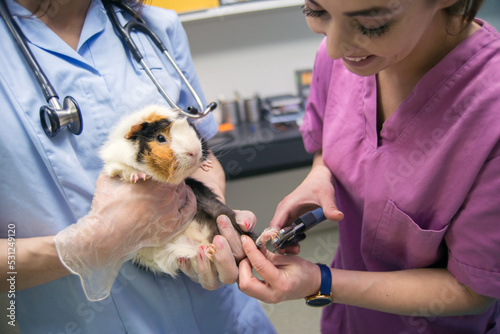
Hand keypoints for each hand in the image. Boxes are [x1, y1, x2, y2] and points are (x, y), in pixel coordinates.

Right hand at [54, 173, 196, 300]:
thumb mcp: (109, 177)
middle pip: (177, 179)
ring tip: (175, 184)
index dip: (165, 164)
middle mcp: (167, 194)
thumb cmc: (107, 207)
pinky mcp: (174, 225)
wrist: (108, 235)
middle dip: (171, 176)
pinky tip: (187, 195)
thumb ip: (120, 164)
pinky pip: (190, 209)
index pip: (168, 167)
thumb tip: (125, 155)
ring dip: (180, 187)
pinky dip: (191, 200)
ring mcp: (172, 210)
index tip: (161, 164)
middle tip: (166, 175)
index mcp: (154, 180)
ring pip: (184, 192)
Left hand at [178, 210, 256, 289]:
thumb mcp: (235, 217)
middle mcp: (228, 271)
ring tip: (201, 248)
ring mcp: (211, 276)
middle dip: (224, 258)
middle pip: (230, 275)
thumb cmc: (222, 222)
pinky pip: (191, 277)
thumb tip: (245, 225)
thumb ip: (246, 218)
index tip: (222, 219)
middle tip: (217, 238)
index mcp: (242, 258)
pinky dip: (187, 267)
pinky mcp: (195, 275)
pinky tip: (183, 255)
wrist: (202, 222)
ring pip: (211, 283)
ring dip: (206, 267)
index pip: (242, 255)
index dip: (233, 238)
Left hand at [238, 235, 321, 303]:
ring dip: (242, 271)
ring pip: (244, 287)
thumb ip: (268, 254)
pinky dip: (246, 275)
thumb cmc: (305, 272)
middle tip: (247, 254)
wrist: (313, 285)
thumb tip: (253, 245)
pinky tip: (251, 265)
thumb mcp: (288, 258)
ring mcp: (267, 298)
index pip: (259, 265)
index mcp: (281, 284)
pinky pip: (248, 287)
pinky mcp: (264, 297)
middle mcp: (272, 295)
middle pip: (245, 284)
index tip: (245, 239)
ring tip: (250, 259)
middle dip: (242, 266)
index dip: (250, 250)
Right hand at [268, 160, 343, 253]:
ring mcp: (287, 214)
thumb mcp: (326, 195)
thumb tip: (338, 217)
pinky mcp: (292, 217)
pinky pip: (286, 231)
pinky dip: (289, 239)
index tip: (282, 248)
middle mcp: (284, 210)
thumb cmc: (319, 184)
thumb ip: (330, 207)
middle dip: (281, 243)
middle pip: (275, 230)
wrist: (319, 179)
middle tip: (293, 251)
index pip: (275, 224)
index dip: (275, 237)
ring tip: (296, 250)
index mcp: (287, 205)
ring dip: (285, 243)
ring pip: (280, 232)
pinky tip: (297, 246)